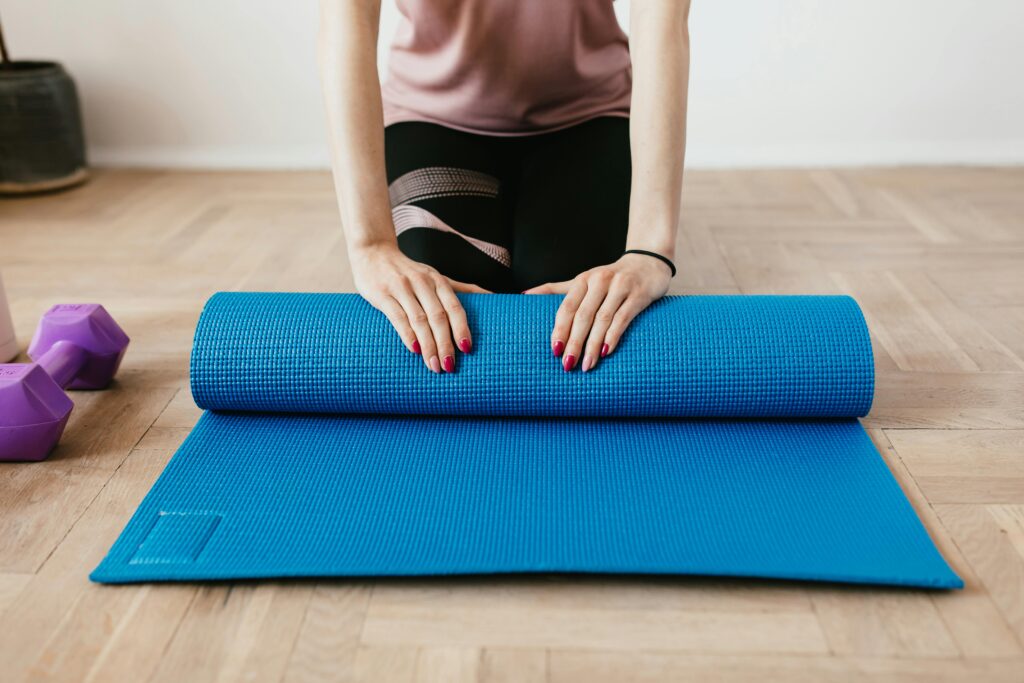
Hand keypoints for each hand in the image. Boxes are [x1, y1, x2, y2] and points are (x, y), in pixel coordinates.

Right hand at [351, 243, 488, 372]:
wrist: (373, 252)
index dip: (461, 328)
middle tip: (449, 366)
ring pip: (419, 320)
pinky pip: (397, 317)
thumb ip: (460, 288)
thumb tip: (492, 296)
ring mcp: (401, 288)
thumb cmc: (407, 271)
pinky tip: (414, 350)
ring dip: (428, 346)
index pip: (454, 307)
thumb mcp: (434, 276)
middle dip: (445, 344)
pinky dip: (407, 335)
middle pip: (438, 317)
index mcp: (437, 280)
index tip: (467, 349)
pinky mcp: (382, 294)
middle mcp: (422, 283)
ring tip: (434, 365)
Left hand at [523, 253, 671, 371]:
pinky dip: (613, 336)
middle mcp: (600, 281)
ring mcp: (620, 287)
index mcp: (583, 280)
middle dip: (574, 342)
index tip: (554, 350)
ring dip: (593, 344)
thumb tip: (524, 295)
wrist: (649, 263)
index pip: (567, 307)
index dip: (560, 329)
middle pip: (583, 316)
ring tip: (586, 365)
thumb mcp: (583, 281)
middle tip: (567, 364)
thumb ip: (556, 289)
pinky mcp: (639, 295)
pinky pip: (623, 318)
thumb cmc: (611, 278)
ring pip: (602, 319)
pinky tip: (606, 352)